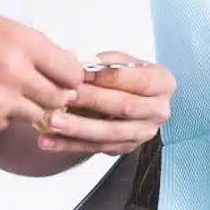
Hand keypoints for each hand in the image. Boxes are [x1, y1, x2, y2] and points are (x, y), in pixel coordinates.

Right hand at [0, 8, 83, 131]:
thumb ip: (29, 44)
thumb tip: (57, 59)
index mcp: (22, 43)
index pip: (71, 71)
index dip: (71, 75)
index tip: (66, 76)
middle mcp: (16, 74)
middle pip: (60, 98)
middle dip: (56, 94)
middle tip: (44, 88)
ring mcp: (0, 101)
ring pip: (38, 115)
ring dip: (32, 107)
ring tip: (12, 92)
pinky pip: (8, 123)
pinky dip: (4, 116)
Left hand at [35, 52, 175, 156]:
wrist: (132, 98)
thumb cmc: (124, 75)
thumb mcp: (119, 61)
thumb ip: (102, 63)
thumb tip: (75, 61)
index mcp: (163, 83)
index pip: (135, 79)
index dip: (106, 76)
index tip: (78, 71)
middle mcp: (159, 110)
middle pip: (123, 106)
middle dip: (91, 101)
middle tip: (63, 96)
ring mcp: (143, 133)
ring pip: (109, 133)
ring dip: (77, 128)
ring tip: (51, 121)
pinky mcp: (125, 148)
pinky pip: (95, 148)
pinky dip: (68, 145)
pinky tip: (47, 141)